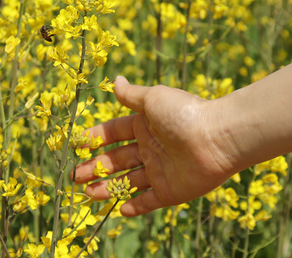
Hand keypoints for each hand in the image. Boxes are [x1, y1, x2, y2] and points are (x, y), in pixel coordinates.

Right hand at [72, 76, 234, 216]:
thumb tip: (115, 80)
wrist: (217, 138)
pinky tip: (119, 209)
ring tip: (86, 193)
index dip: (94, 138)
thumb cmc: (184, 113)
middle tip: (74, 176)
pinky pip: (149, 201)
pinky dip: (135, 206)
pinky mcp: (170, 191)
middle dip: (94, 167)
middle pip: (116, 160)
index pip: (114, 133)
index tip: (76, 144)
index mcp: (145, 125)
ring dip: (106, 187)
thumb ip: (132, 95)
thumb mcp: (154, 99)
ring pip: (127, 181)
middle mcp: (150, 148)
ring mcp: (160, 171)